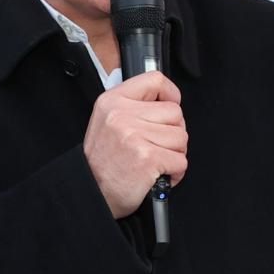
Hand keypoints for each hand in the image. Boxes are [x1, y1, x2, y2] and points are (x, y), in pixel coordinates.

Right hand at [82, 72, 187, 218]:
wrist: (92, 193)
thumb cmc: (103, 162)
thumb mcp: (107, 121)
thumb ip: (132, 106)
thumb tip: (165, 100)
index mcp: (112, 101)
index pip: (155, 80)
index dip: (170, 94)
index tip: (170, 105)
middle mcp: (122, 115)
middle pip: (175, 112)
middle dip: (173, 132)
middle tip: (157, 145)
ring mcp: (135, 136)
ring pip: (181, 137)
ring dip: (175, 153)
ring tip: (156, 161)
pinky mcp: (148, 158)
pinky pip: (181, 160)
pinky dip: (175, 172)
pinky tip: (159, 175)